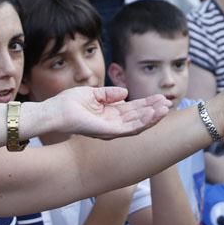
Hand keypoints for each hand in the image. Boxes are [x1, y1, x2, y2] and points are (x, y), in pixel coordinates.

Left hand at [53, 85, 171, 138]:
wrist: (55, 111)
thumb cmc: (68, 103)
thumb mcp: (94, 94)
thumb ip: (110, 93)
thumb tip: (126, 92)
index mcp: (109, 114)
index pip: (133, 110)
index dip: (147, 104)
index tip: (160, 97)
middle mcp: (112, 124)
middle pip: (138, 117)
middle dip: (153, 110)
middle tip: (168, 102)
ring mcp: (111, 129)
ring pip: (138, 124)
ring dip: (152, 116)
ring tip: (165, 108)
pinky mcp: (108, 132)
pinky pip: (130, 128)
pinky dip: (144, 121)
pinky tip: (154, 114)